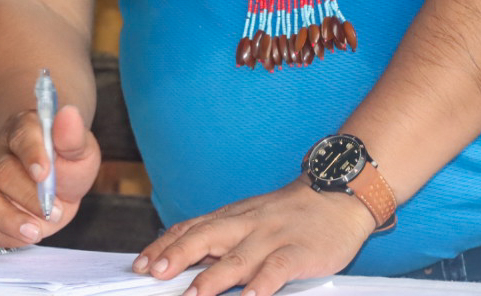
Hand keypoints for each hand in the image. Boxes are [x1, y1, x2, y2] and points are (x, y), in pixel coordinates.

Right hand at [0, 104, 100, 246]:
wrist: (61, 182)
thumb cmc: (69, 162)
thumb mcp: (81, 149)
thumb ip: (73, 136)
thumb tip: (69, 112)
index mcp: (23, 130)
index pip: (21, 136)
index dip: (31, 154)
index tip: (44, 172)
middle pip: (2, 172)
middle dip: (28, 195)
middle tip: (56, 210)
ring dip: (9, 219)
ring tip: (36, 231)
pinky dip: (6, 235)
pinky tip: (28, 235)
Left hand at [132, 179, 376, 295]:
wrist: (339, 195)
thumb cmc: (291, 213)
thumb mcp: (251, 217)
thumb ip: (222, 236)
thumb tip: (184, 260)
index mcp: (233, 216)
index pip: (191, 228)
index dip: (165, 246)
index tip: (141, 265)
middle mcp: (247, 224)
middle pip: (207, 236)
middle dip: (179, 255)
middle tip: (155, 274)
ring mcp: (273, 237)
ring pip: (238, 257)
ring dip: (213, 278)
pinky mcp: (300, 252)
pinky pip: (277, 268)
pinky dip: (261, 285)